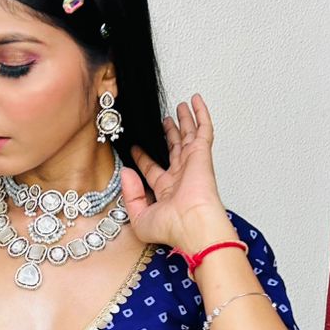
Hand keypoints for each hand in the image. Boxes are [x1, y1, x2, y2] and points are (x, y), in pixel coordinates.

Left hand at [120, 94, 227, 247]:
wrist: (192, 225)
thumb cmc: (172, 228)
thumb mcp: (139, 218)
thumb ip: (130, 195)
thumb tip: (126, 172)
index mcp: (167, 191)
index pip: (152, 169)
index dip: (143, 158)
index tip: (135, 147)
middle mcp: (181, 176)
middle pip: (173, 148)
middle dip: (169, 134)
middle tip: (164, 120)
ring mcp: (193, 163)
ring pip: (188, 136)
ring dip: (185, 120)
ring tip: (181, 106)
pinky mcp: (202, 154)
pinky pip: (203, 129)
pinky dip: (201, 114)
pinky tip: (196, 101)